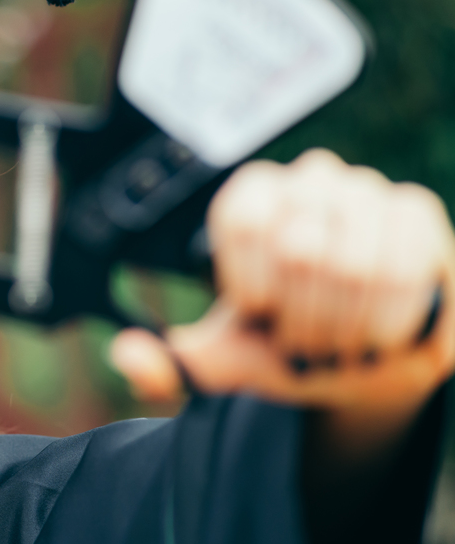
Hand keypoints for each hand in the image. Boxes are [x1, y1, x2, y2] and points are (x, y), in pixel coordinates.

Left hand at [111, 149, 454, 459]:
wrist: (361, 358)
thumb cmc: (288, 346)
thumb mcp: (225, 362)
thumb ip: (168, 366)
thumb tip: (128, 356)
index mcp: (254, 197)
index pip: (243, 221)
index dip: (254, 287)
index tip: (262, 315)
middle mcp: (309, 178)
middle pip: (300, 247)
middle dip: (303, 321)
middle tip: (308, 345)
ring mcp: (367, 191)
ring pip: (355, 260)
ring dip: (347, 326)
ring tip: (344, 345)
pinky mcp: (416, 212)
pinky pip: (407, 264)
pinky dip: (389, 321)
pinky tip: (382, 338)